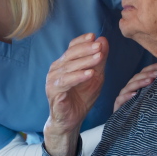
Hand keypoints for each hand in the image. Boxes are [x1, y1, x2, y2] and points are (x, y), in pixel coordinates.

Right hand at [43, 33, 107, 155]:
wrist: (72, 120)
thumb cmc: (82, 97)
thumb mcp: (95, 77)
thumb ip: (99, 60)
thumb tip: (103, 40)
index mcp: (64, 63)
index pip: (72, 47)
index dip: (82, 41)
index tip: (94, 36)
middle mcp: (56, 68)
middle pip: (71, 55)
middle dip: (86, 49)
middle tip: (99, 46)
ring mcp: (53, 79)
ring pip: (69, 67)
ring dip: (85, 61)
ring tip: (98, 57)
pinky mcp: (53, 91)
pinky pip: (66, 82)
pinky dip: (78, 76)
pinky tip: (89, 74)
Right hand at [114, 63, 156, 111]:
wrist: (129, 131)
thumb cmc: (143, 114)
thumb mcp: (152, 101)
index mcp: (138, 85)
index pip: (144, 73)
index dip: (152, 68)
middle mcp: (130, 89)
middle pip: (137, 77)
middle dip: (148, 74)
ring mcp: (123, 97)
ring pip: (130, 86)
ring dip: (140, 82)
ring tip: (150, 81)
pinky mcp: (118, 107)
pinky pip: (120, 99)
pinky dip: (127, 96)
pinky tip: (134, 95)